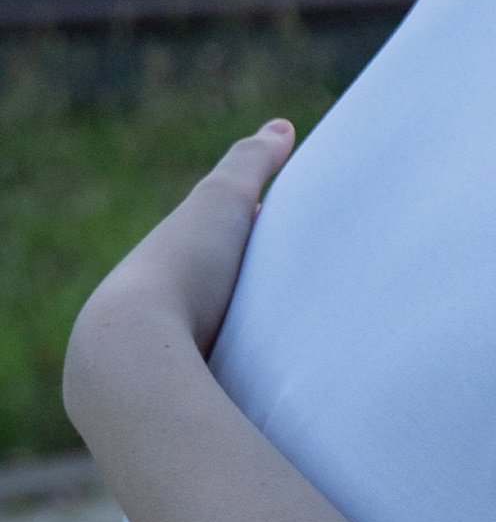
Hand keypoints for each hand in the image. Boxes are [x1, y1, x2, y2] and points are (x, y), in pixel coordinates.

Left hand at [66, 119, 295, 402]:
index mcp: (181, 257)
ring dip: (272, 335)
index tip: (310, 226)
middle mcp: (178, 303)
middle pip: (235, 288)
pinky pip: (241, 377)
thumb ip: (251, 162)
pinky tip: (297, 376)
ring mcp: (185, 351)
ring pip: (238, 337)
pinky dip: (266, 372)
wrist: (138, 352)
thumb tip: (280, 127)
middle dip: (274, 285)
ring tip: (323, 333)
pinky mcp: (199, 393)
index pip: (230, 236)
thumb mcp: (220, 200)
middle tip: (331, 279)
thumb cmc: (180, 269)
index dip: (266, 227)